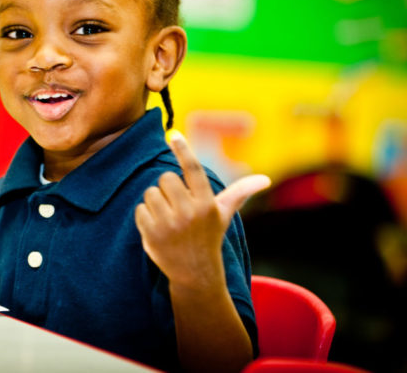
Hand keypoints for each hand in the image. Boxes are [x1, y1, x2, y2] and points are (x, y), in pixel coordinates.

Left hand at [135, 130, 269, 289]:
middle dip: (168, 188)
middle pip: (165, 178)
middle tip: (176, 204)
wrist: (195, 273)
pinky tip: (158, 229)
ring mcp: (168, 225)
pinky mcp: (151, 235)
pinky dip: (146, 216)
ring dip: (156, 202)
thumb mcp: (224, 214)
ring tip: (168, 218)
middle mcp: (188, 213)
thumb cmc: (209, 236)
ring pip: (150, 192)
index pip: (193, 170)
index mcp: (206, 204)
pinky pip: (140, 209)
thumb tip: (266, 179)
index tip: (173, 134)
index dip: (184, 150)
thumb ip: (240, 192)